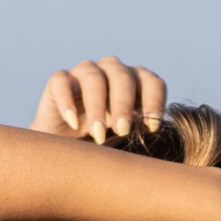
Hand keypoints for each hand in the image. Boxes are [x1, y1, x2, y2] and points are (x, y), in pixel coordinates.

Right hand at [32, 56, 165, 143]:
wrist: (64, 148)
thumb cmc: (104, 144)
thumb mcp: (128, 140)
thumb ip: (144, 137)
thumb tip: (162, 150)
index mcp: (137, 83)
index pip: (152, 83)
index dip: (154, 102)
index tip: (153, 128)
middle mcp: (112, 71)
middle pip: (123, 77)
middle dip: (124, 104)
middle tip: (123, 131)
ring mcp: (85, 72)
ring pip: (93, 78)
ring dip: (97, 106)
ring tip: (98, 135)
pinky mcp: (58, 80)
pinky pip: (62, 82)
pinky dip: (67, 102)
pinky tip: (73, 123)